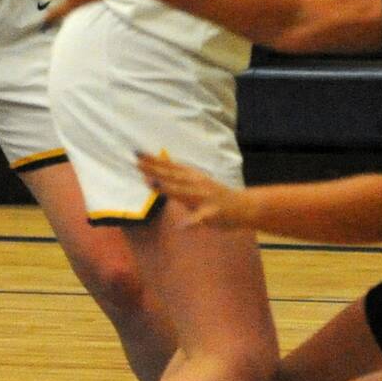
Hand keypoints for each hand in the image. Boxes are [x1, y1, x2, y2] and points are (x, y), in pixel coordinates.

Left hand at [137, 151, 254, 227]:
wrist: (244, 206)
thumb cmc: (216, 195)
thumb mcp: (196, 183)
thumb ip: (177, 180)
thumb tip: (155, 177)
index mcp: (193, 176)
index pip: (170, 166)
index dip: (154, 160)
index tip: (137, 154)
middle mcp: (198, 183)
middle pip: (173, 176)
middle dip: (155, 169)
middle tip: (137, 162)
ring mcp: (205, 198)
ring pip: (184, 192)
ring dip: (168, 188)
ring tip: (153, 184)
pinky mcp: (213, 213)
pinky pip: (201, 218)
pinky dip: (192, 222)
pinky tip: (182, 226)